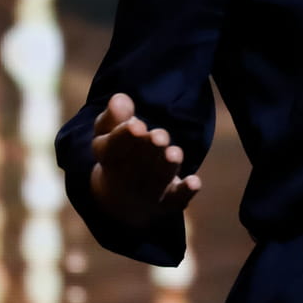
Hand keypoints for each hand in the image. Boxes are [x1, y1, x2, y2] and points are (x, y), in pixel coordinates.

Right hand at [90, 93, 201, 228]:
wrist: (121, 198)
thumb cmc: (119, 152)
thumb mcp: (109, 132)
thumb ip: (115, 115)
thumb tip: (119, 99)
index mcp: (108, 158)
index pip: (111, 149)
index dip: (123, 138)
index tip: (137, 126)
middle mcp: (124, 181)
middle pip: (135, 167)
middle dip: (149, 151)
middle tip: (160, 136)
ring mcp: (146, 194)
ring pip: (156, 182)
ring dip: (166, 168)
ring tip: (174, 153)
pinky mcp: (167, 203)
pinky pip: (176, 200)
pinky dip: (185, 193)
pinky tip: (195, 182)